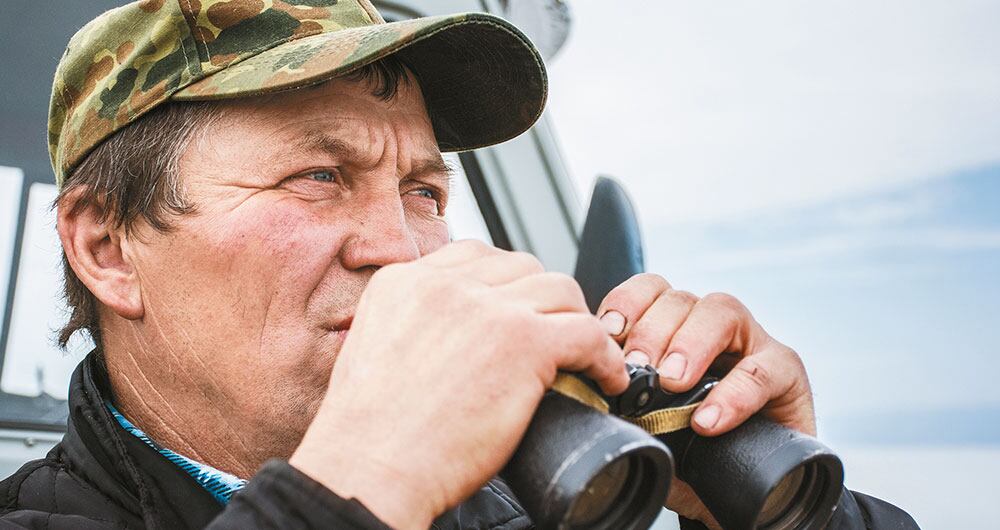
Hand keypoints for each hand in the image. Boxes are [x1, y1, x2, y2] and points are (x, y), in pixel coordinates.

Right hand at [290, 240, 628, 529]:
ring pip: (560, 289)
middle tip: (553, 334)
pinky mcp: (525, 342)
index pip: (475, 256)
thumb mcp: (372, 350)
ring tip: (583, 355)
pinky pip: (588, 333)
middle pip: (522, 266)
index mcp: (406, 281)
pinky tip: (606, 379)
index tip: (519, 309)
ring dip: (575, 321)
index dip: (506, 283)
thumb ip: (411, 326)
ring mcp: (488, 308)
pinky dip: (604, 358)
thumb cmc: (367, 434)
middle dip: (542, 298)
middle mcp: (446, 284)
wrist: (369, 470)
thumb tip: (448, 337)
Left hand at [596, 273, 814, 526]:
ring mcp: (751, 344)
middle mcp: (711, 327)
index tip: (607, 331)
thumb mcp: (649, 428)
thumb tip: (589, 404)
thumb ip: (623, 409)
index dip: (627, 302)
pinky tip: (708, 421)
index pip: (649, 291)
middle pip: (680, 298)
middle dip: (652, 328)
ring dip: (690, 343)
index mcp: (673, 328)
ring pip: (722, 311)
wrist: (745, 493)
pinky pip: (763, 369)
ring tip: (670, 382)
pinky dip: (734, 394)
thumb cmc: (691, 453)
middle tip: (635, 367)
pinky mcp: (787, 374)